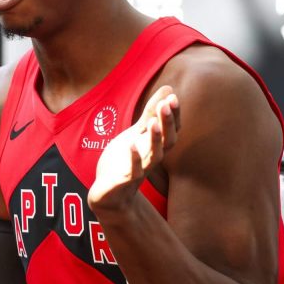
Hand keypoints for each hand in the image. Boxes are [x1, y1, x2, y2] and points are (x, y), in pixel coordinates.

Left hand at [88, 86, 179, 213]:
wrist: (109, 194)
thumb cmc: (125, 160)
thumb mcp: (137, 133)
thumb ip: (151, 112)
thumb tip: (170, 89)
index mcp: (155, 145)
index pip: (171, 130)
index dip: (173, 115)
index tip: (173, 97)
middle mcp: (152, 158)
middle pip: (167, 142)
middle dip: (167, 123)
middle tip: (166, 105)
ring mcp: (140, 171)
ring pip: (154, 157)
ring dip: (155, 140)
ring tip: (153, 123)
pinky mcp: (125, 182)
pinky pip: (133, 172)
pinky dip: (134, 160)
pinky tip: (131, 146)